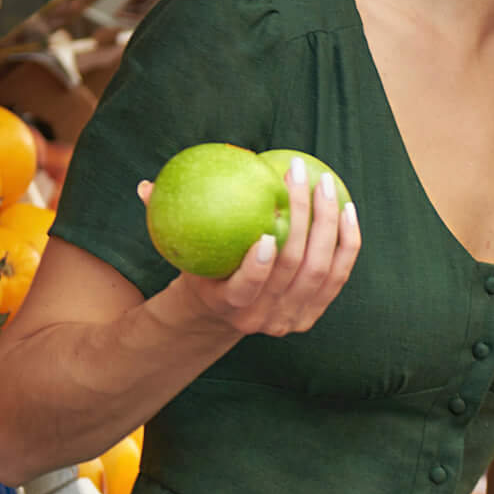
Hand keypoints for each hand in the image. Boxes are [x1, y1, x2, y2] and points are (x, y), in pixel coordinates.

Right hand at [140, 158, 360, 339]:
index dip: (258, 268)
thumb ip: (164, 219)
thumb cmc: (202, 268)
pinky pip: (338, 274)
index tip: (265, 234)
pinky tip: (348, 208)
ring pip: (320, 270)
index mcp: (229, 306)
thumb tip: (145, 185)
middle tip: (298, 175)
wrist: (225, 313)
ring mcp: (293, 319)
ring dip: (327, 224)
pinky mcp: (314, 313)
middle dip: (301, 219)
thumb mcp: (182, 251)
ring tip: (325, 183)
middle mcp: (264, 319)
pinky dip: (346, 242)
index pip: (245, 290)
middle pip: (293, 270)